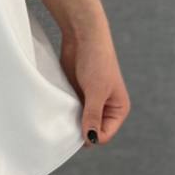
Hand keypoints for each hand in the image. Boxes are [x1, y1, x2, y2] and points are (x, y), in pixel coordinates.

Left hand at [58, 19, 131, 146]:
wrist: (83, 35)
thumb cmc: (96, 61)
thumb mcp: (96, 91)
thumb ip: (93, 115)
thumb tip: (91, 139)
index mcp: (118, 109)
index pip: (104, 134)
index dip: (90, 135)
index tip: (75, 129)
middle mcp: (105, 107)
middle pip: (91, 130)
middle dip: (79, 129)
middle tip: (65, 123)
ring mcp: (90, 100)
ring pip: (79, 121)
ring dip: (70, 120)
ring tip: (61, 113)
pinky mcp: (77, 92)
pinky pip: (70, 109)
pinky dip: (64, 110)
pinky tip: (57, 107)